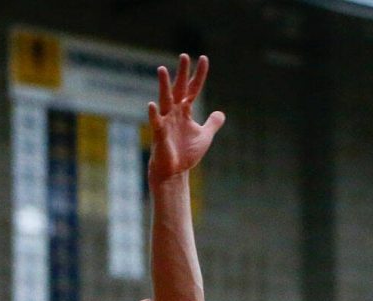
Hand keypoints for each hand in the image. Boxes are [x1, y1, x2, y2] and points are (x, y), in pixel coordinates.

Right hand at [148, 54, 225, 184]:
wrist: (174, 171)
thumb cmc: (186, 153)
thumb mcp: (204, 137)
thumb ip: (212, 123)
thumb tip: (221, 113)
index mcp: (185, 110)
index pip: (193, 89)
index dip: (199, 75)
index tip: (203, 58)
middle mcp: (174, 111)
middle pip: (179, 89)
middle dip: (182, 73)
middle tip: (184, 56)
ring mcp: (166, 121)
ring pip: (165, 100)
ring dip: (163, 85)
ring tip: (162, 69)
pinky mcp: (159, 134)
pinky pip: (156, 122)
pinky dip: (154, 114)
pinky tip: (151, 105)